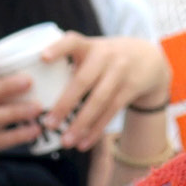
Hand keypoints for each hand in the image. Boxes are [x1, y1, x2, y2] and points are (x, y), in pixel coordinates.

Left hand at [41, 32, 170, 150]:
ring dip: (81, 124)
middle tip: (49, 124)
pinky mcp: (130, 89)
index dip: (58, 48)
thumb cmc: (106, 58)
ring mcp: (120, 73)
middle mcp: (105, 56)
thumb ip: (71, 64)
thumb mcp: (93, 50)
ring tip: (66, 142)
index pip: (72, 42)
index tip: (42, 58)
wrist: (148, 58)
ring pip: (99, 101)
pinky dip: (96, 130)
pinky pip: (111, 112)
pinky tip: (83, 143)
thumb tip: (37, 92)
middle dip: (65, 104)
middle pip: (83, 81)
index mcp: (89, 45)